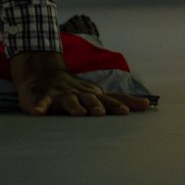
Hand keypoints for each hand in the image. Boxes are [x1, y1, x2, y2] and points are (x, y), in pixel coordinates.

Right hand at [10, 51, 151, 116]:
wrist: (42, 71)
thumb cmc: (74, 88)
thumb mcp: (97, 93)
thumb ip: (120, 100)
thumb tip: (147, 105)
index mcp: (91, 94)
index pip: (108, 100)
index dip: (116, 105)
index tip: (126, 112)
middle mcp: (78, 93)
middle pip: (88, 99)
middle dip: (95, 105)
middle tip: (100, 113)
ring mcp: (59, 94)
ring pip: (67, 100)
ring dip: (73, 106)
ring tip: (77, 113)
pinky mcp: (42, 97)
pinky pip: (40, 102)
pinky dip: (39, 106)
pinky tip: (38, 113)